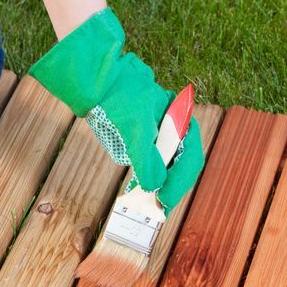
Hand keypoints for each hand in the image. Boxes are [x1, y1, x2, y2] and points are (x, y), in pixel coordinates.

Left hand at [28, 8, 204, 213]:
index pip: (191, 158)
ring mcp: (162, 129)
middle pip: (183, 162)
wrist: (95, 79)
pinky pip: (156, 158)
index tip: (165, 202)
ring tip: (153, 201)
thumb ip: (148, 161)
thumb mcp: (135, 132)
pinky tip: (144, 186)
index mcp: (181, 120)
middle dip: (173, 185)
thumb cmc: (119, 99)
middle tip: (159, 207)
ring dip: (164, 182)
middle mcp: (176, 125)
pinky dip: (152, 174)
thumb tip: (155, 186)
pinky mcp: (146, 133)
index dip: (180, 183)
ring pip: (171, 162)